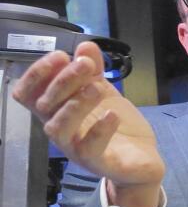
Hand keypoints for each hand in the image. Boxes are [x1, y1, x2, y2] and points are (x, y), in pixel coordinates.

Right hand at [12, 41, 163, 206]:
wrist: (141, 160)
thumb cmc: (114, 125)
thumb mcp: (104, 92)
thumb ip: (94, 71)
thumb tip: (86, 45)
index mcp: (56, 109)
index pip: (28, 93)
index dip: (37, 73)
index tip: (61, 56)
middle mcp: (59, 128)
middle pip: (45, 104)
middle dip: (63, 80)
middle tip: (86, 65)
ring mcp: (74, 147)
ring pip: (58, 127)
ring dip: (75, 104)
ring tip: (96, 88)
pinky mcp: (96, 161)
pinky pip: (88, 148)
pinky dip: (99, 130)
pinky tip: (112, 115)